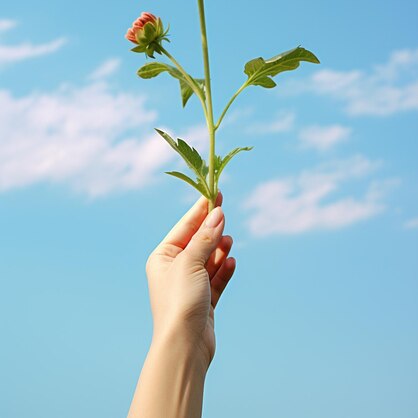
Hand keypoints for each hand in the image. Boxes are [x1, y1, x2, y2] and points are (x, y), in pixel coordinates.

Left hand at [145, 192, 235, 369]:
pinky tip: (231, 262)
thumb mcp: (191, 262)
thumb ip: (205, 238)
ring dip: (219, 250)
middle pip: (198, 242)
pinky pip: (216, 279)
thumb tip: (217, 214)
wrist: (184, 345)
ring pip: (209, 260)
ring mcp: (189, 286)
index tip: (215, 193)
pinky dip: (224, 270)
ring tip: (229, 242)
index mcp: (162, 257)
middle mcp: (174, 270)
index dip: (201, 210)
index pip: (185, 227)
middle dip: (212, 230)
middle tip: (225, 214)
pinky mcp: (204, 302)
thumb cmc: (180, 300)